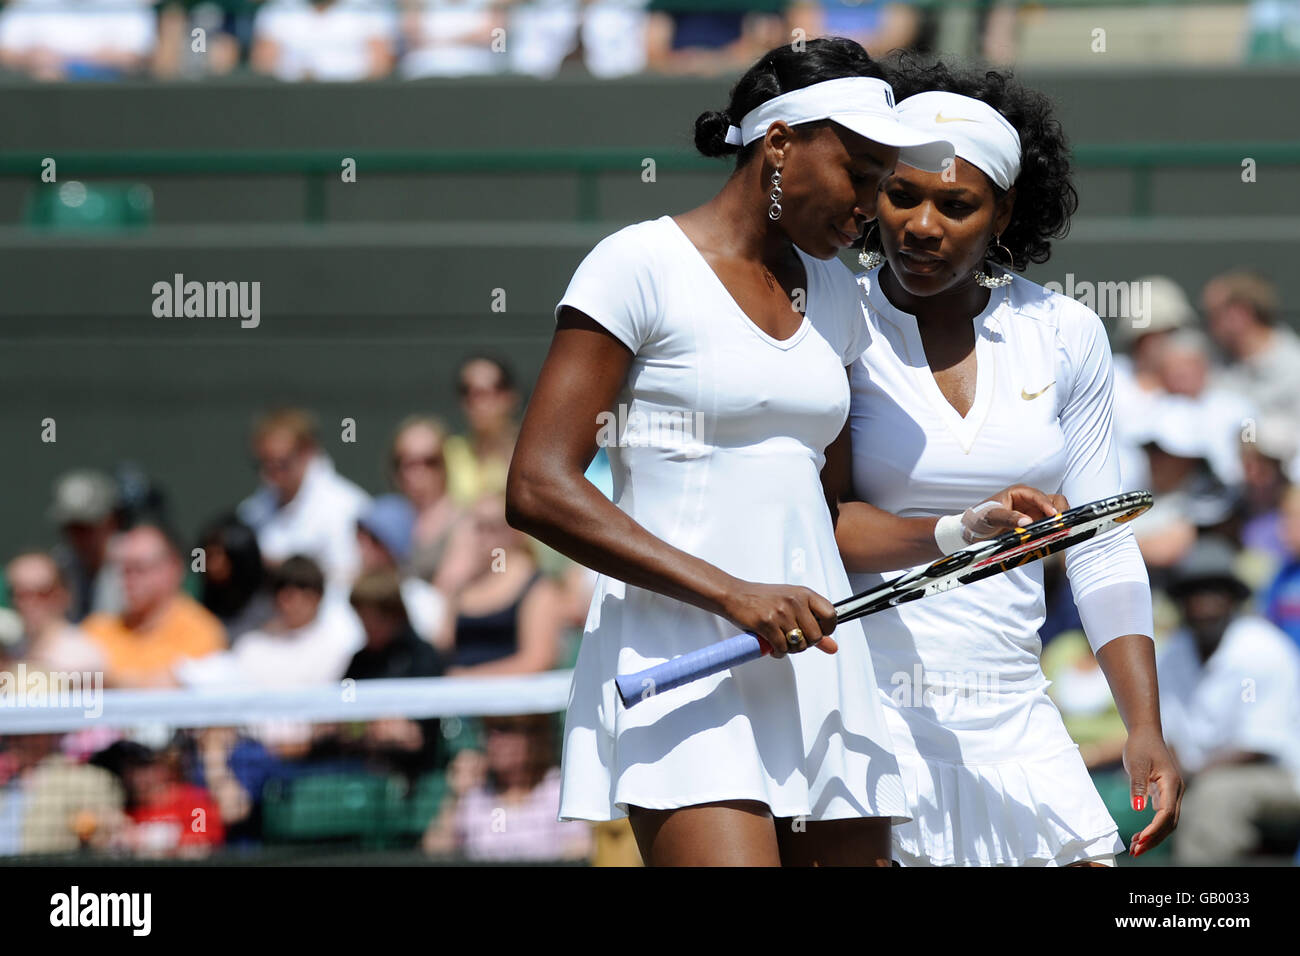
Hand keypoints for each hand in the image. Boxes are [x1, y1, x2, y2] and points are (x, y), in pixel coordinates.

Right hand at [721, 582, 838, 658]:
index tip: (817, 633)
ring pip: (799, 645)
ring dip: (790, 649)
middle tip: (793, 639)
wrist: (734, 594)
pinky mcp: (766, 623)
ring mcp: (781, 612)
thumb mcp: (792, 605)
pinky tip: (771, 645)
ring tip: (780, 640)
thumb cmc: (762, 598)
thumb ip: (813, 626)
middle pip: (815, 636)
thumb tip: (833, 647)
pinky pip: (782, 648)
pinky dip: (778, 652)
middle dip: (805, 644)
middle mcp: (794, 601)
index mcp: (804, 594)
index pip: (831, 615)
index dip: (826, 630)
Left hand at [961, 485, 1069, 541]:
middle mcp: (1029, 501)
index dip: (1047, 505)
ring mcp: (1034, 513)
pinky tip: (1054, 537)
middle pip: (1053, 501)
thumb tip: (1026, 522)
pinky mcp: (1036, 525)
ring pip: (1055, 514)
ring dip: (1059, 521)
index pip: (1038, 495)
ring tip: (1060, 531)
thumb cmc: (980, 517)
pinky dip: (1054, 531)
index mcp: (1019, 492)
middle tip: (1061, 524)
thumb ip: (1008, 518)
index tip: (1053, 515)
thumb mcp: (991, 516)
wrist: (975, 530)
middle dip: (1059, 511)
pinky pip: (1049, 526)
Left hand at [1123, 725, 1183, 857]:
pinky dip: (1152, 828)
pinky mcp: (1165, 796)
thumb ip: (1137, 786)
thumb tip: (1138, 808)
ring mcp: (1172, 794)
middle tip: (1135, 851)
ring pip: (1167, 822)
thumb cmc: (1140, 746)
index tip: (1140, 840)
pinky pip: (1162, 817)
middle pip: (1169, 823)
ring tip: (1135, 848)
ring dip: (1153, 837)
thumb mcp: (1136, 764)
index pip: (1167, 813)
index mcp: (1172, 784)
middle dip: (1154, 839)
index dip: (1154, 828)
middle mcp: (1176, 792)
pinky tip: (1140, 836)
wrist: (1145, 734)